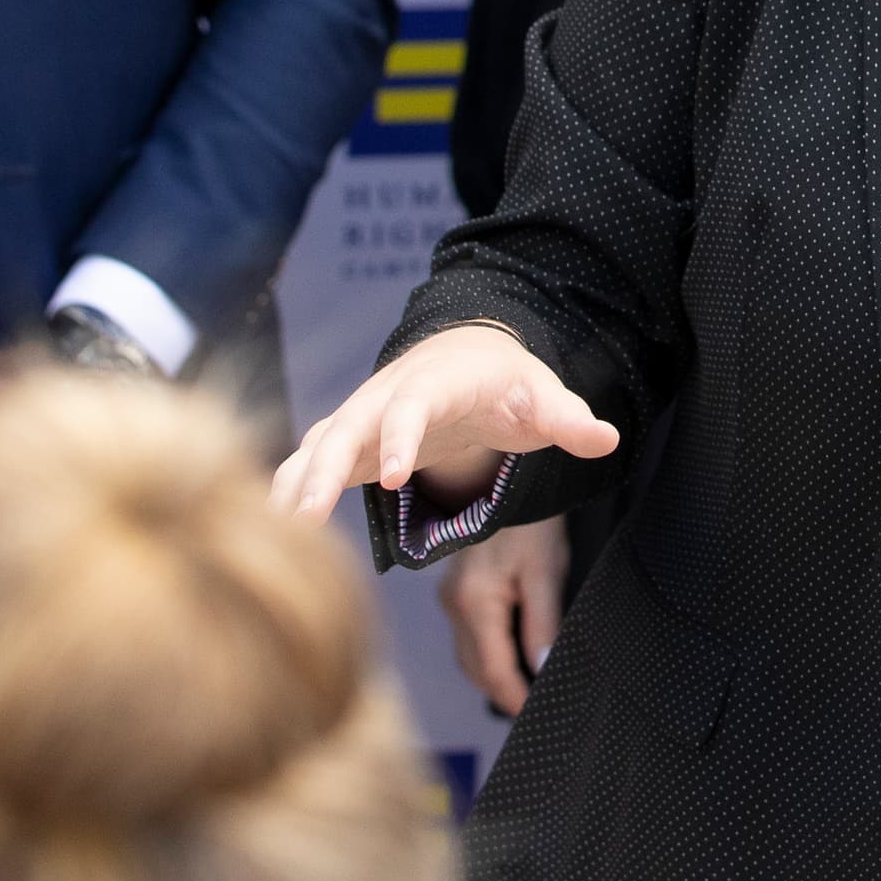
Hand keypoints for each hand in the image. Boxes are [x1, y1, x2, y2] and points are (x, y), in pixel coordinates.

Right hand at [272, 323, 619, 520]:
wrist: (469, 353)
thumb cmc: (506, 381)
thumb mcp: (541, 395)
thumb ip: (568, 418)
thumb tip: (607, 439)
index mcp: (438, 380)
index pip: (414, 404)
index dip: (402, 436)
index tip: (395, 476)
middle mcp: (390, 393)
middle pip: (350, 424)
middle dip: (327, 467)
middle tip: (307, 516)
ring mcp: (364, 414)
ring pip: (321, 443)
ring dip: (298, 480)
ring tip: (281, 527)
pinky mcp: (351, 438)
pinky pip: (311, 458)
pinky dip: (290, 484)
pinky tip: (273, 523)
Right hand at [442, 514, 570, 715]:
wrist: (500, 478)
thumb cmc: (529, 520)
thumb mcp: (545, 571)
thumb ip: (543, 624)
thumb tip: (543, 668)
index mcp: (474, 604)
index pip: (493, 671)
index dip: (515, 698)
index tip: (537, 713)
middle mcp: (454, 606)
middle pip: (477, 669)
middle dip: (505, 691)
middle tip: (536, 705)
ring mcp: (449, 599)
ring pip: (470, 655)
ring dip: (496, 674)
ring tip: (528, 686)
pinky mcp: (454, 591)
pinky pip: (469, 636)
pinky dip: (489, 652)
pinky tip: (512, 652)